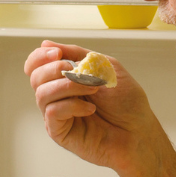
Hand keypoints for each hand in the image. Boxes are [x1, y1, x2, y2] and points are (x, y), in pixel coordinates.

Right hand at [24, 41, 165, 174]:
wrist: (139, 132)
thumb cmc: (127, 104)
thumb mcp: (105, 67)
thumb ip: (78, 54)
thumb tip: (46, 44)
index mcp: (66, 79)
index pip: (37, 65)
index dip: (40, 56)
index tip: (57, 53)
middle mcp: (58, 96)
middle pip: (36, 77)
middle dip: (54, 69)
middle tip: (78, 72)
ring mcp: (58, 115)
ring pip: (42, 94)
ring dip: (68, 86)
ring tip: (92, 89)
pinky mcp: (60, 132)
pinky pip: (52, 112)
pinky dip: (71, 106)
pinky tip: (90, 109)